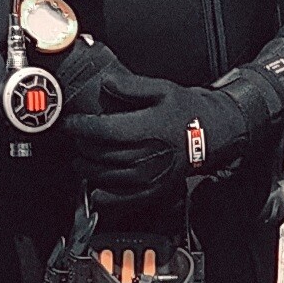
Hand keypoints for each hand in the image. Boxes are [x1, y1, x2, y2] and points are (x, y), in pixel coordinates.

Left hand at [64, 68, 246, 210]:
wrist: (213, 135)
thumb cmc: (188, 112)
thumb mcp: (163, 89)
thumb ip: (131, 86)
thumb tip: (106, 83)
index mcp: (148, 129)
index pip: (102, 130)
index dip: (80, 127)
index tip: (70, 123)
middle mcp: (147, 155)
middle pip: (100, 154)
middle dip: (82, 145)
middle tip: (77, 138)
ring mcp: (150, 176)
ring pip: (106, 176)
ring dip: (87, 169)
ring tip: (81, 160)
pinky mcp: (154, 190)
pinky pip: (123, 199)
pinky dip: (105, 198)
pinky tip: (95, 192)